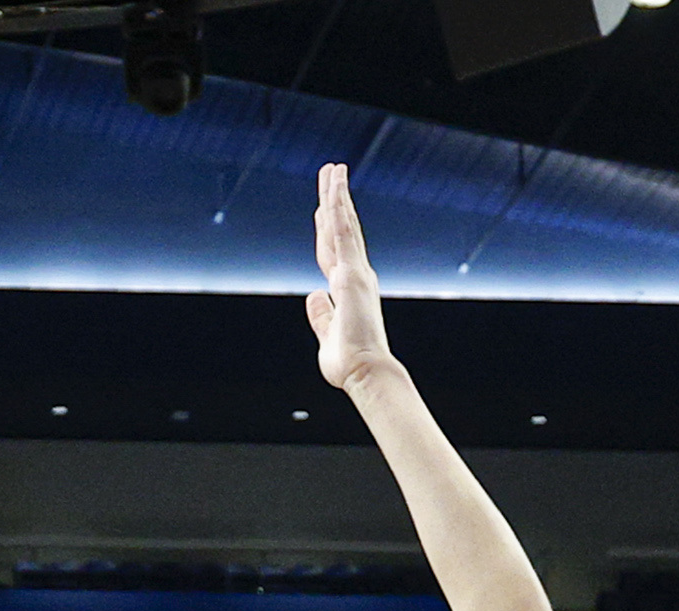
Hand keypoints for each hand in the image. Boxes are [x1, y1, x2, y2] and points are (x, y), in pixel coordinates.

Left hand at [304, 163, 393, 391]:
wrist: (366, 372)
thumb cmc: (349, 363)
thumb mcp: (326, 334)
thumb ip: (321, 314)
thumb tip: (313, 295)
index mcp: (349, 289)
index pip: (333, 249)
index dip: (328, 226)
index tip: (323, 206)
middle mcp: (356, 275)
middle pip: (341, 228)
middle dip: (335, 199)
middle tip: (332, 173)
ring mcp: (356, 272)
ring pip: (343, 224)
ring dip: (337, 195)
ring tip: (333, 169)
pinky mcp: (352, 274)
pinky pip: (343, 235)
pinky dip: (338, 212)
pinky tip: (333, 192)